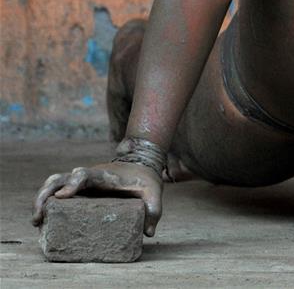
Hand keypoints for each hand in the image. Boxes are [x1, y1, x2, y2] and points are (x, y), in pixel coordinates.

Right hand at [32, 161, 163, 236]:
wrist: (140, 163)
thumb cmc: (145, 180)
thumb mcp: (154, 193)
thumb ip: (154, 210)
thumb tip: (149, 232)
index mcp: (106, 176)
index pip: (86, 175)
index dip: (74, 183)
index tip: (62, 196)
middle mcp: (89, 176)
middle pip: (61, 178)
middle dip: (46, 193)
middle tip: (38, 215)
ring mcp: (82, 181)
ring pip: (55, 182)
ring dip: (41, 197)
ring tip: (36, 220)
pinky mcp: (78, 189)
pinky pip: (57, 190)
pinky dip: (46, 201)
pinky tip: (41, 219)